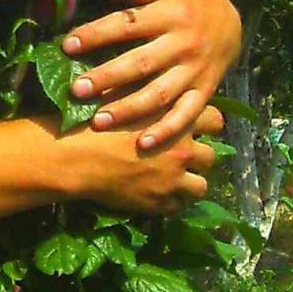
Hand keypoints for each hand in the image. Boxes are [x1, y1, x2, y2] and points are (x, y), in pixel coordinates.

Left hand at [61, 0, 241, 150]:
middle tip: (76, 90)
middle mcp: (183, 44)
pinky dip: (167, 131)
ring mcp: (195, 71)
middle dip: (107, 78)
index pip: (127, 24)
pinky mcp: (205, 92)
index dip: (97, 34)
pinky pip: (186, 115)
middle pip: (141, 64)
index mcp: (170, 14)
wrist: (234, 23)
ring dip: (128, 109)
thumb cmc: (189, 1)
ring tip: (98, 121)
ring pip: (159, 94)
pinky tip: (143, 145)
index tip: (68, 45)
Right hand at [68, 103, 223, 216]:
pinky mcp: (161, 203)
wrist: (77, 156)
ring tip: (171, 177)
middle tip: (179, 153)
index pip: (215, 120)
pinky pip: (178, 205)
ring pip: (200, 186)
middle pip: (210, 156)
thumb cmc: (97, 118)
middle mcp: (184, 150)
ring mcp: (174, 180)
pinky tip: (155, 191)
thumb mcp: (124, 94)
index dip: (205, 123)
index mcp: (178, 120)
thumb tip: (158, 85)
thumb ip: (148, 92)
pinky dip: (171, 199)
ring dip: (189, 181)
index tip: (193, 125)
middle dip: (197, 155)